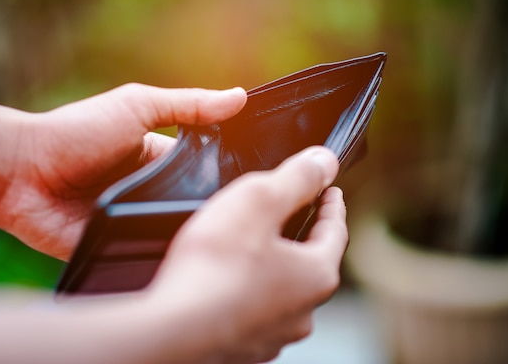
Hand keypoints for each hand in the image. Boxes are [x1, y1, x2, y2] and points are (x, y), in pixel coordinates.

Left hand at [0, 84, 245, 259]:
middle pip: (194, 205)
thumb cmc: (77, 131)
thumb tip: (240, 97)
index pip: (206, 171)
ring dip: (191, 233)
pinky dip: (165, 254)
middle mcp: (152, 191)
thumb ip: (186, 105)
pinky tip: (190, 260)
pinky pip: (150, 254)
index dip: (230, 177)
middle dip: (214, 210)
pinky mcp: (118, 247)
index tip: (262, 183)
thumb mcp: (136, 106)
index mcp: (160, 159)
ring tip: (225, 239)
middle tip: (247, 219)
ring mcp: (136, 221)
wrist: (20, 171)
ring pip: (176, 232)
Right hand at [149, 146, 346, 363]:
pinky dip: (247, 293)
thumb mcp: (258, 201)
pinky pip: (253, 311)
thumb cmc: (214, 267)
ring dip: (274, 268)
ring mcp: (272, 333)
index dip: (331, 205)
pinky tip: (228, 282)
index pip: (335, 230)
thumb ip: (296, 178)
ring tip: (254, 248)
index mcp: (315, 275)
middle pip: (310, 262)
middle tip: (292, 216)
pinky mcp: (242, 346)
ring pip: (281, 290)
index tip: (330, 192)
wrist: (172, 330)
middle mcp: (302, 311)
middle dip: (302, 236)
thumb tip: (324, 162)